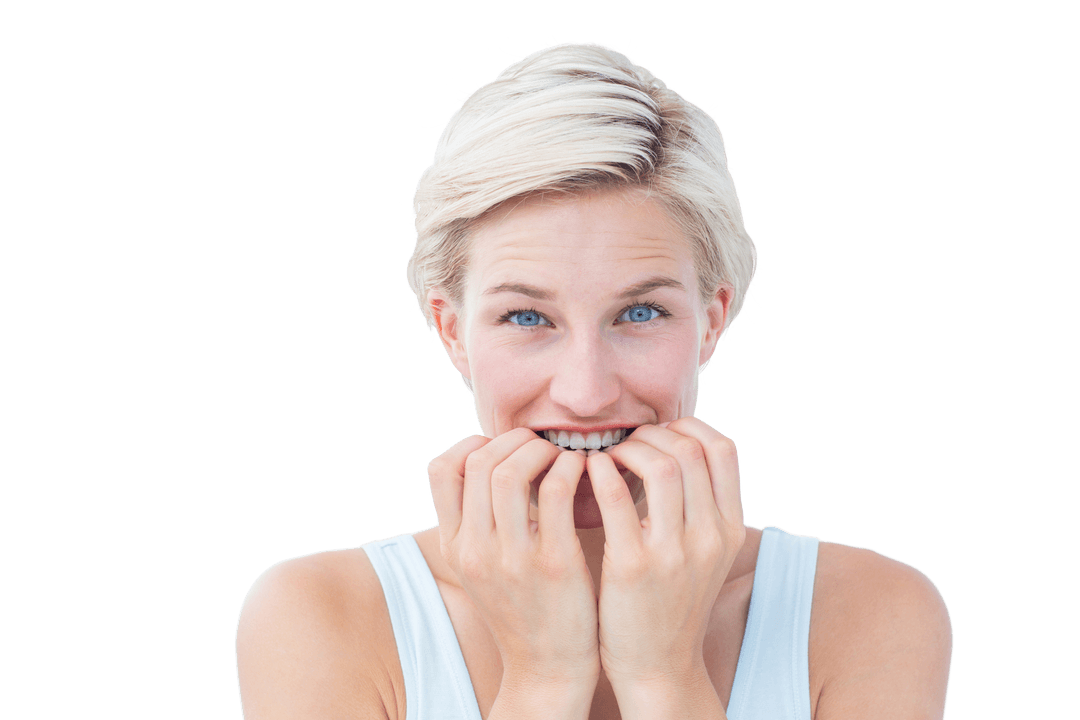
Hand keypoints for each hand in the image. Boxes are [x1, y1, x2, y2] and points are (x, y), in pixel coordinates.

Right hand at [427, 428, 601, 690]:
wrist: (548, 666)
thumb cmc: (522, 606)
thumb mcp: (481, 566)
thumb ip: (477, 520)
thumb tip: (489, 458)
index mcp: (454, 546)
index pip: (441, 471)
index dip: (471, 444)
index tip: (502, 445)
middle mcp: (476, 550)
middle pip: (480, 464)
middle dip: (515, 440)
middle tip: (541, 442)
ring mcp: (512, 558)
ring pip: (512, 473)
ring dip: (542, 450)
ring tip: (562, 453)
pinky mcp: (554, 564)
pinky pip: (557, 493)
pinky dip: (570, 469)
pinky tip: (584, 470)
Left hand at [585, 417, 745, 689]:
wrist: (658, 666)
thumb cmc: (672, 602)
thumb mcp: (704, 553)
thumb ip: (699, 507)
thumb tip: (677, 449)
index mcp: (729, 528)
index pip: (722, 450)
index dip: (688, 428)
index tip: (659, 432)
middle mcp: (710, 536)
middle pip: (690, 450)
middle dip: (651, 435)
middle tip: (624, 442)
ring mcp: (675, 552)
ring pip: (662, 465)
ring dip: (627, 448)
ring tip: (607, 455)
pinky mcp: (633, 566)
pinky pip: (617, 496)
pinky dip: (600, 471)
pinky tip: (588, 471)